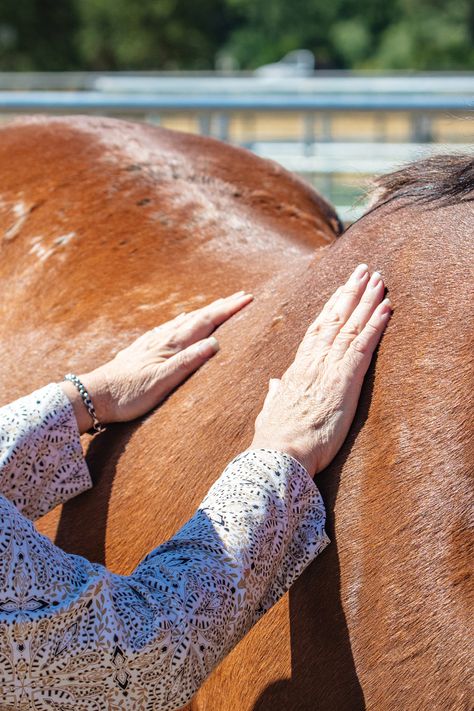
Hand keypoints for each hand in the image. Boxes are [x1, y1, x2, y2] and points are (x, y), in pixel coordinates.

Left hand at [61, 291, 252, 433]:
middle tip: (241, 295)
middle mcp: (163, 338)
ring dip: (204, 311)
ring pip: (184, 320)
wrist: (94, 395)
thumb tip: (215, 342)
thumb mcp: (160, 382)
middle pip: (198, 316)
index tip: (248, 298)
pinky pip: (170, 327)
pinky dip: (183, 320)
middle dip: (221, 305)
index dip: (228, 309)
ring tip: (218, 304)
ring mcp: (152, 341)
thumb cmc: (128, 394)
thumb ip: (187, 362)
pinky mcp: (142, 348)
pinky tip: (180, 320)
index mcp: (172, 345)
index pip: (206, 322)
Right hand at [250, 264, 391, 475]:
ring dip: (366, 299)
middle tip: (363, 270)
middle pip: (334, 319)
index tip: (340, 290)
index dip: (331, 307)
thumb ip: (274, 395)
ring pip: (350, 325)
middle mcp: (313, 361)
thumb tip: (273, 384)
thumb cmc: (275, 438)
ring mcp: (328, 367)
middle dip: (350, 292)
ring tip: (378, 279)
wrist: (279, 452)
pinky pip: (362, 345)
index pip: (317, 330)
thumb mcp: (271, 412)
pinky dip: (376, 324)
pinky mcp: (344, 379)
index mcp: (297, 369)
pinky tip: (386, 307)